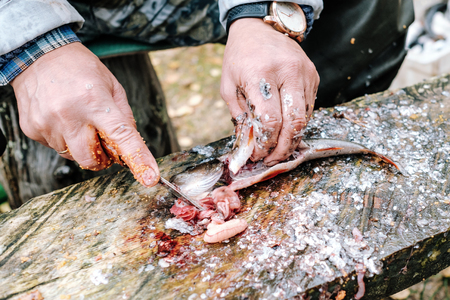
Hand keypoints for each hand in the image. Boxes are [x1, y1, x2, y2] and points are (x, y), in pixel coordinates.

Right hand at [10, 42, 159, 186]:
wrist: (39, 55)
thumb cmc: (81, 70)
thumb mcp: (112, 86)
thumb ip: (125, 117)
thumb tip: (133, 147)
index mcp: (95, 102)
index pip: (121, 137)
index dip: (138, 159)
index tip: (150, 178)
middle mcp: (69, 116)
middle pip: (92, 160)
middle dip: (103, 157)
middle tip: (103, 139)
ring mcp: (47, 124)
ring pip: (73, 156)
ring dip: (82, 145)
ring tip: (78, 119)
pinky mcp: (32, 129)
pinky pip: (55, 147)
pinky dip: (64, 139)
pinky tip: (62, 117)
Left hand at [221, 18, 318, 165]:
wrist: (259, 28)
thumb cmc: (239, 58)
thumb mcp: (228, 85)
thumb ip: (239, 115)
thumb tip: (250, 144)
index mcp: (261, 73)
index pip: (271, 119)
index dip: (266, 143)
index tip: (258, 154)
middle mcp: (287, 72)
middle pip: (294, 122)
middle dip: (284, 148)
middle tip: (273, 160)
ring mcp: (304, 73)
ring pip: (305, 117)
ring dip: (293, 139)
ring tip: (279, 150)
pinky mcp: (313, 75)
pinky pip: (310, 107)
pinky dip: (298, 123)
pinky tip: (286, 129)